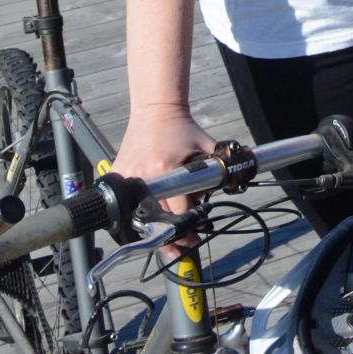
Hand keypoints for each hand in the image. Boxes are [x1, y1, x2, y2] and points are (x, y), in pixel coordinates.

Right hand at [111, 104, 215, 240]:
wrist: (156, 109)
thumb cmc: (183, 128)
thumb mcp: (206, 146)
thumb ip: (219, 167)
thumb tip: (236, 183)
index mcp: (165, 168)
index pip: (177, 210)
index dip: (189, 226)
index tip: (195, 236)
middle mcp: (142, 175)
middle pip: (158, 219)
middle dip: (172, 235)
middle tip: (184, 245)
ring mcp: (126, 176)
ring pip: (139, 216)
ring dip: (153, 230)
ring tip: (166, 241)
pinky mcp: (116, 175)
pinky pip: (125, 203)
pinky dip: (136, 214)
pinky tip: (148, 223)